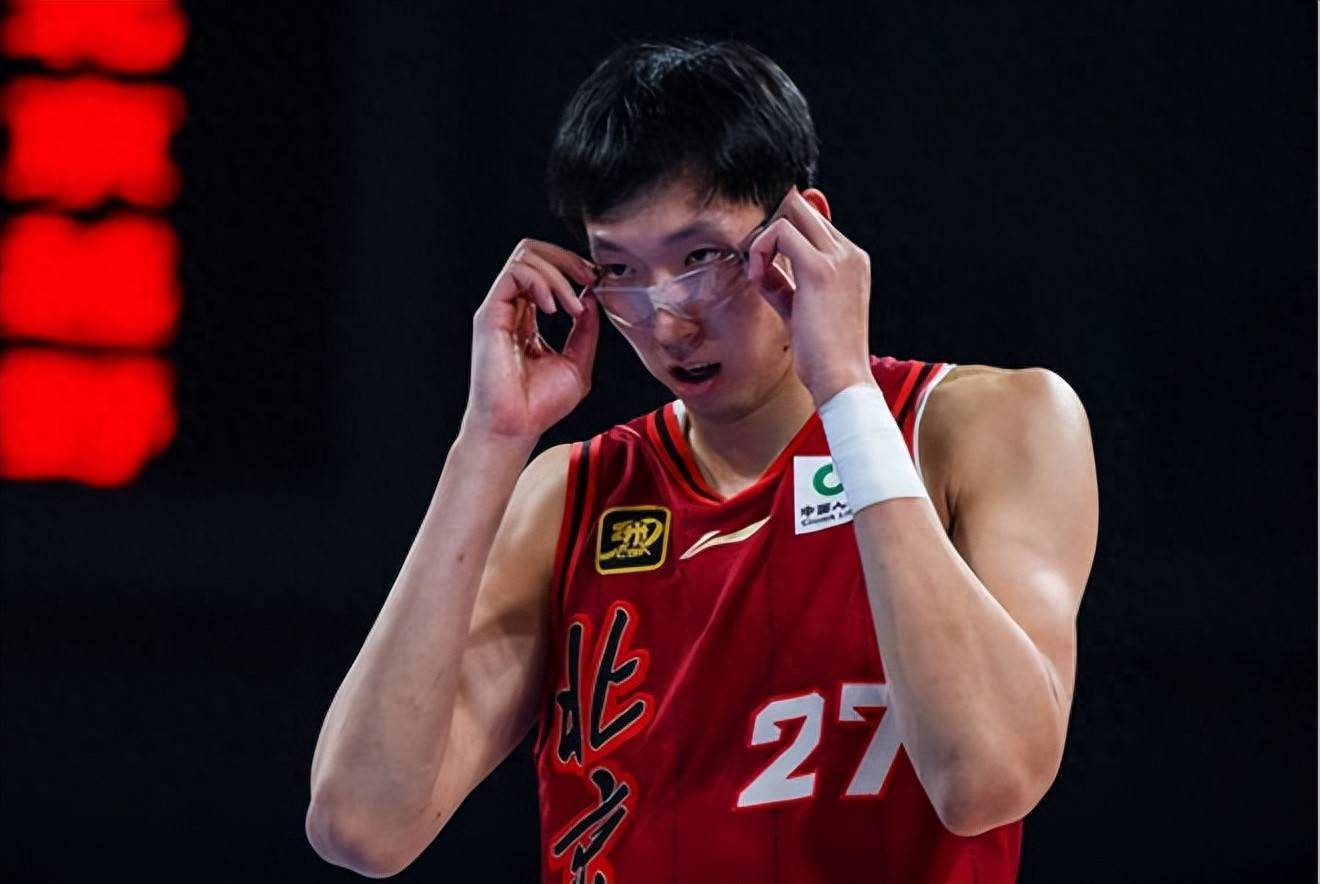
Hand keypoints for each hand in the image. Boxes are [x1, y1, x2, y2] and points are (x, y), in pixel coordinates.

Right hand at [463, 239, 599, 441]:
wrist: (516, 427)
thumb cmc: (539, 406)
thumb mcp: (577, 362)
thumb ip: (585, 330)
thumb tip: (591, 298)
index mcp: (528, 318)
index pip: (545, 270)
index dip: (572, 267)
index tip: (595, 281)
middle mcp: (511, 308)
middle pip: (532, 253)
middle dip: (567, 258)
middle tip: (589, 277)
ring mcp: (499, 309)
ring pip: (525, 257)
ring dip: (558, 275)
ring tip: (572, 306)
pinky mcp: (490, 314)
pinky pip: (515, 273)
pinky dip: (542, 282)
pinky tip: (556, 308)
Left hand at [745, 187, 875, 404]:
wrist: (841, 379)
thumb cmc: (821, 353)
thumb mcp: (801, 307)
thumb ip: (785, 280)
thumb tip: (761, 263)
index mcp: (851, 260)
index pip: (811, 222)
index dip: (779, 235)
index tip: (762, 262)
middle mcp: (849, 253)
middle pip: (800, 206)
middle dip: (768, 227)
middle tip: (753, 258)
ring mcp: (839, 258)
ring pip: (790, 211)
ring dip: (762, 238)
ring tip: (757, 274)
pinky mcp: (820, 269)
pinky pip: (780, 232)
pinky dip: (760, 250)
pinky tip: (757, 276)